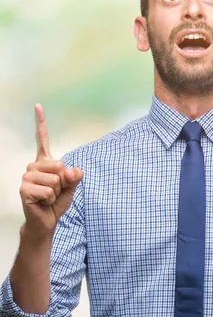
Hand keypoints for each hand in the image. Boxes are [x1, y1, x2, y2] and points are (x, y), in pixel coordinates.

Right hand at [19, 104, 83, 236]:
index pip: (42, 138)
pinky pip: (48, 190)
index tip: (38, 105)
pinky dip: (51, 199)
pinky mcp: (24, 189)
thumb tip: (71, 171)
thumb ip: (75, 176)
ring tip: (49, 196)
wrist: (47, 220)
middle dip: (64, 181)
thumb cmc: (58, 201)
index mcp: (45, 161)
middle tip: (56, 190)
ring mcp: (27, 177)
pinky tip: (44, 202)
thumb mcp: (73, 186)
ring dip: (57, 191)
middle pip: (60, 165)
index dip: (40, 122)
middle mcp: (33, 166)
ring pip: (55, 179)